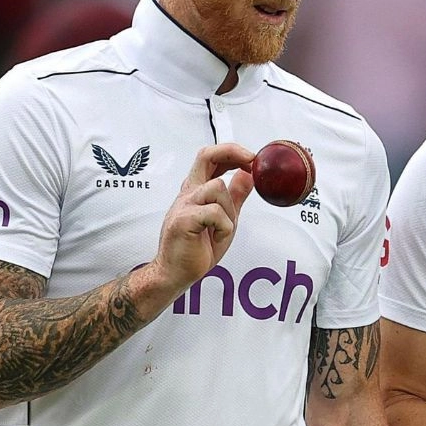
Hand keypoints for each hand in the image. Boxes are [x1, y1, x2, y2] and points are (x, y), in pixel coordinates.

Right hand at [153, 143, 254, 287]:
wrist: (174, 273)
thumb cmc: (195, 248)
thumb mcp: (225, 218)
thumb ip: (235, 196)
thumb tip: (248, 175)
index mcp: (195, 190)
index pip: (210, 157)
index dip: (232, 152)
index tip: (251, 160)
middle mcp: (188, 193)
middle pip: (206, 155)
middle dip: (233, 153)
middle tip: (251, 163)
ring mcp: (184, 205)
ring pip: (217, 187)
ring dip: (229, 210)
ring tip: (222, 229)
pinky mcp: (183, 221)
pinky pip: (215, 213)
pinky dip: (224, 227)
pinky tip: (216, 238)